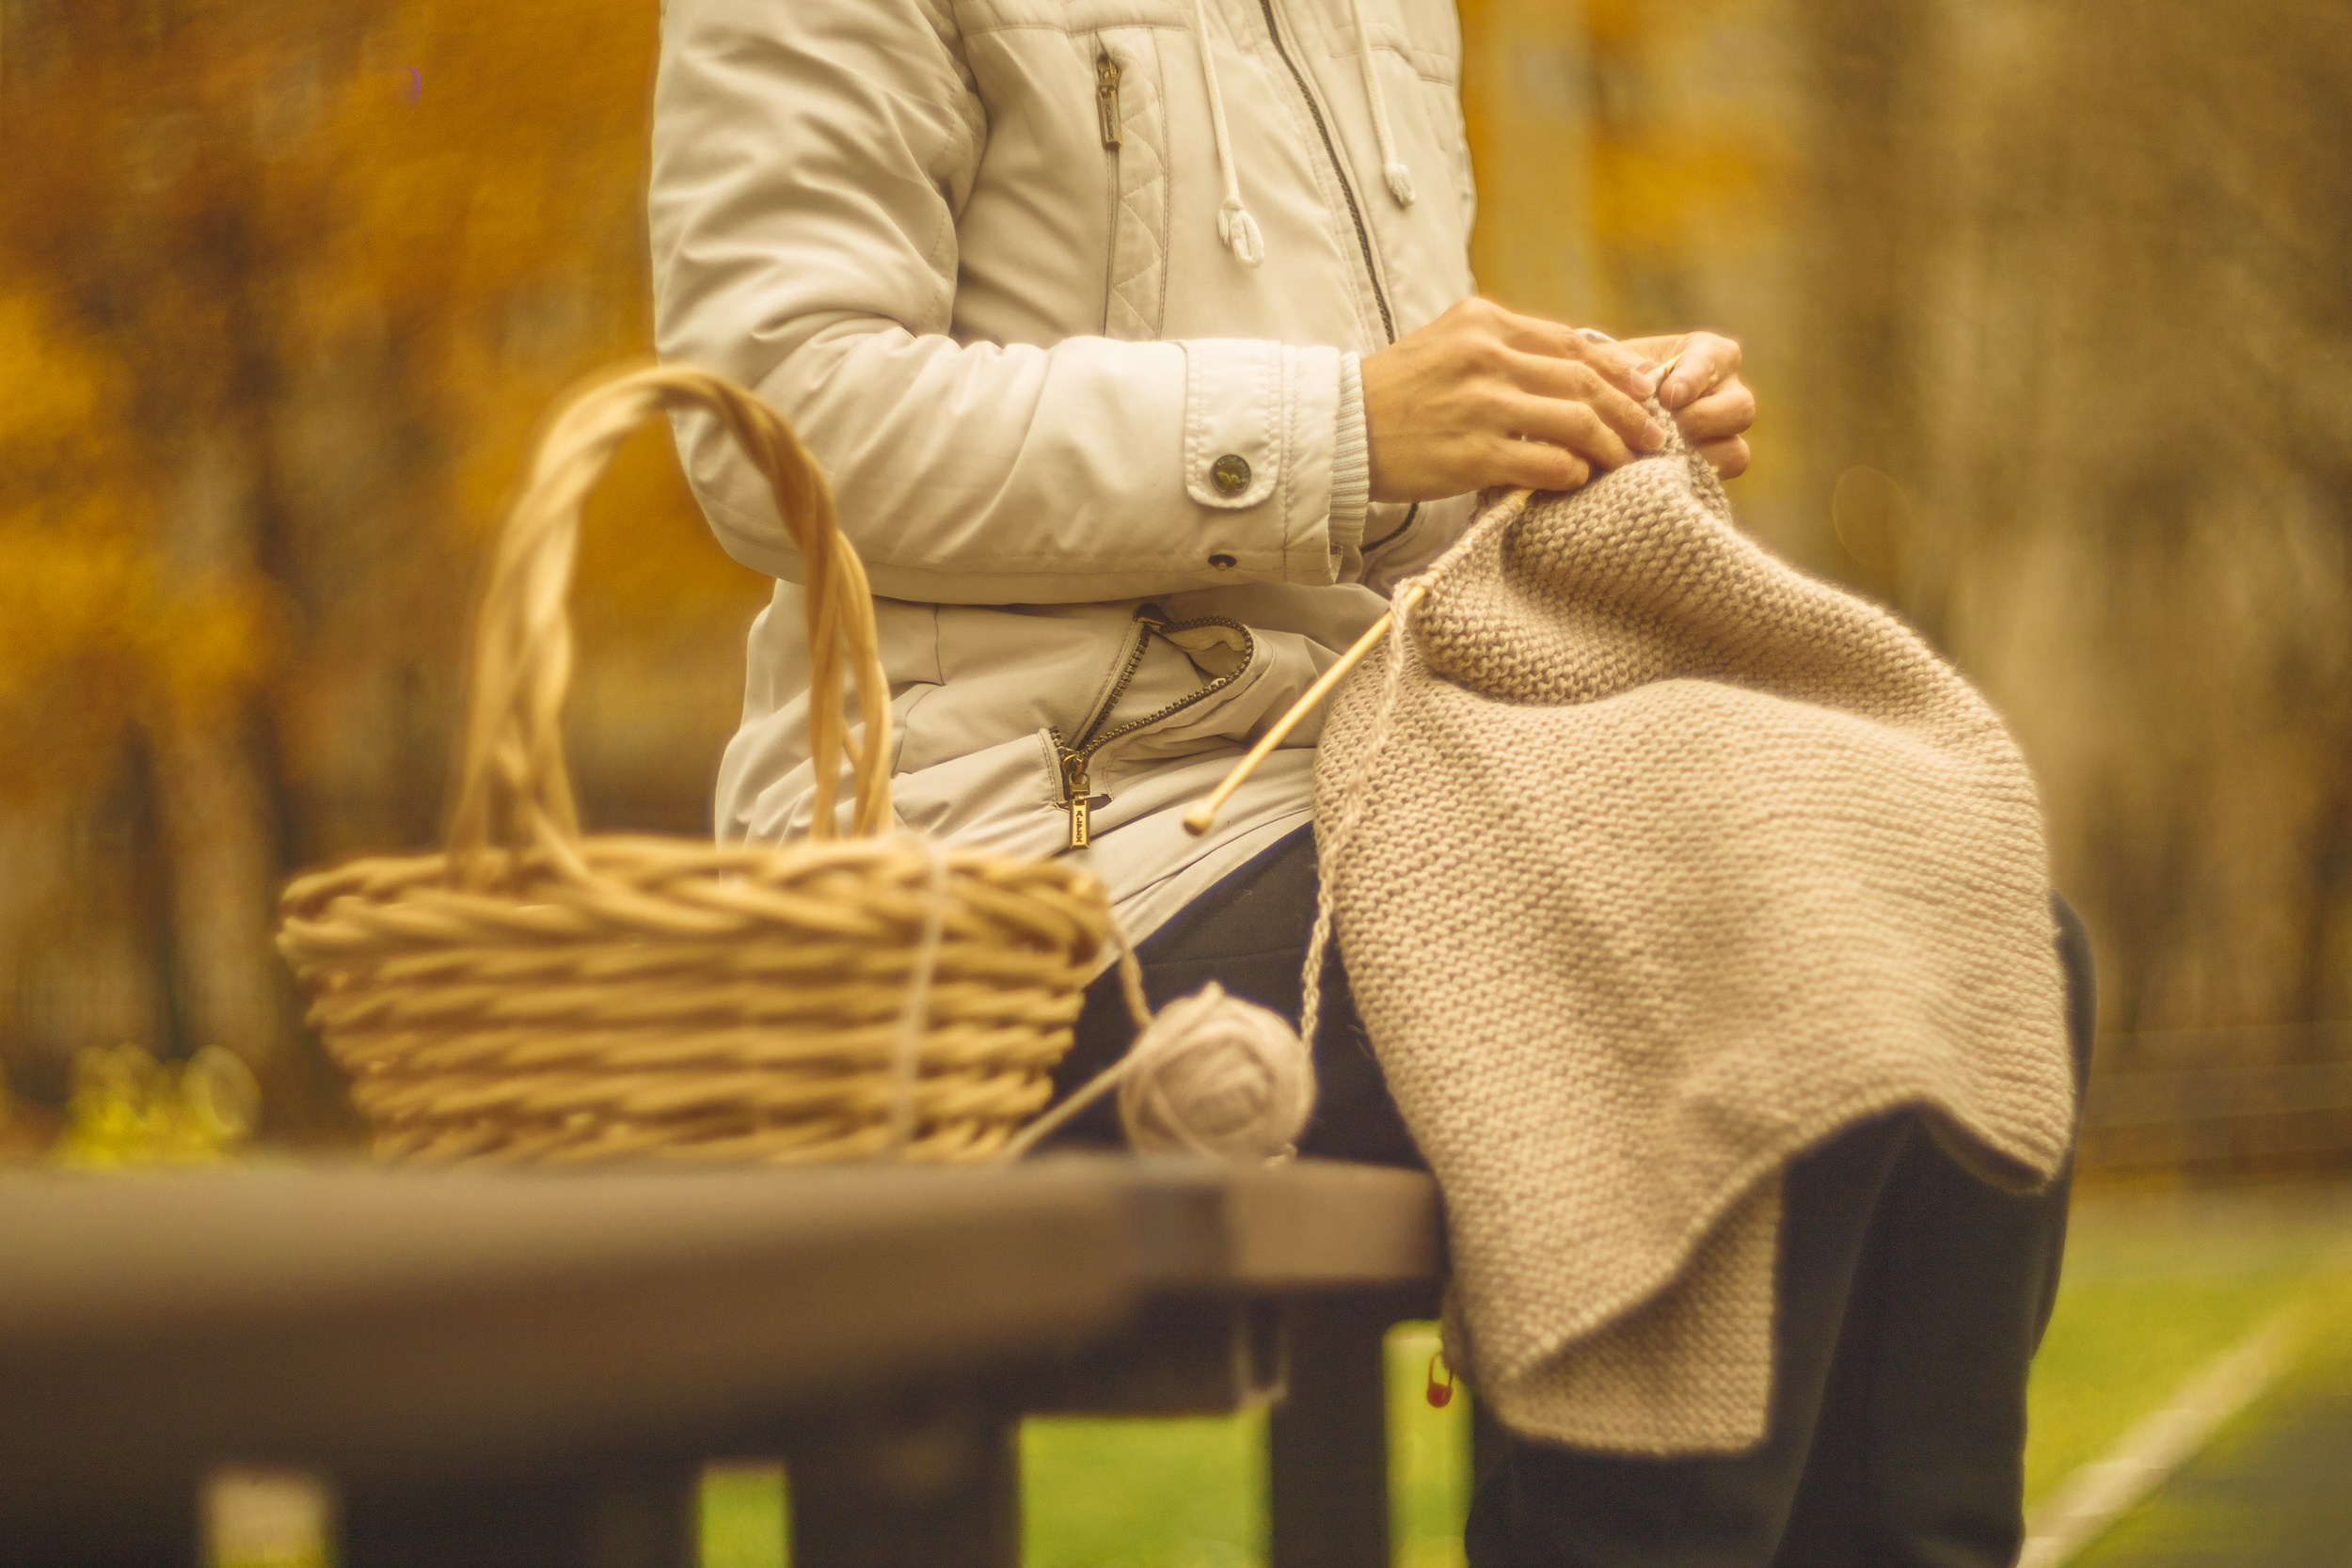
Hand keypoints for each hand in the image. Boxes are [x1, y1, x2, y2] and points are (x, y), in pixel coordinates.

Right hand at [1359, 297, 1668, 500]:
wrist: (1337, 430)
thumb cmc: (1397, 392)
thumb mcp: (1449, 343)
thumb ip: (1505, 346)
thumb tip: (1574, 368)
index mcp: (1484, 322)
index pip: (1571, 342)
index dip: (1618, 369)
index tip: (1645, 391)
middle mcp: (1485, 356)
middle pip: (1583, 380)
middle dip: (1628, 410)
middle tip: (1653, 435)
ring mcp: (1480, 405)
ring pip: (1574, 420)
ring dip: (1610, 444)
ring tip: (1626, 462)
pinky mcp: (1471, 453)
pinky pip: (1545, 462)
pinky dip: (1572, 472)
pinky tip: (1580, 480)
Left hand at [1618, 331, 1752, 477]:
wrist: (1607, 410)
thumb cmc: (1616, 377)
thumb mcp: (1616, 363)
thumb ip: (1629, 370)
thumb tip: (1646, 384)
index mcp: (1711, 354)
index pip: (1715, 362)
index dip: (1692, 380)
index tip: (1667, 395)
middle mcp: (1729, 392)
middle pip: (1741, 409)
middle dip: (1699, 421)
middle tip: (1662, 430)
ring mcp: (1727, 433)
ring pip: (1736, 451)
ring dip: (1697, 457)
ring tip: (1657, 455)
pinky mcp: (1717, 466)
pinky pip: (1718, 478)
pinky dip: (1688, 478)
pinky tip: (1658, 473)